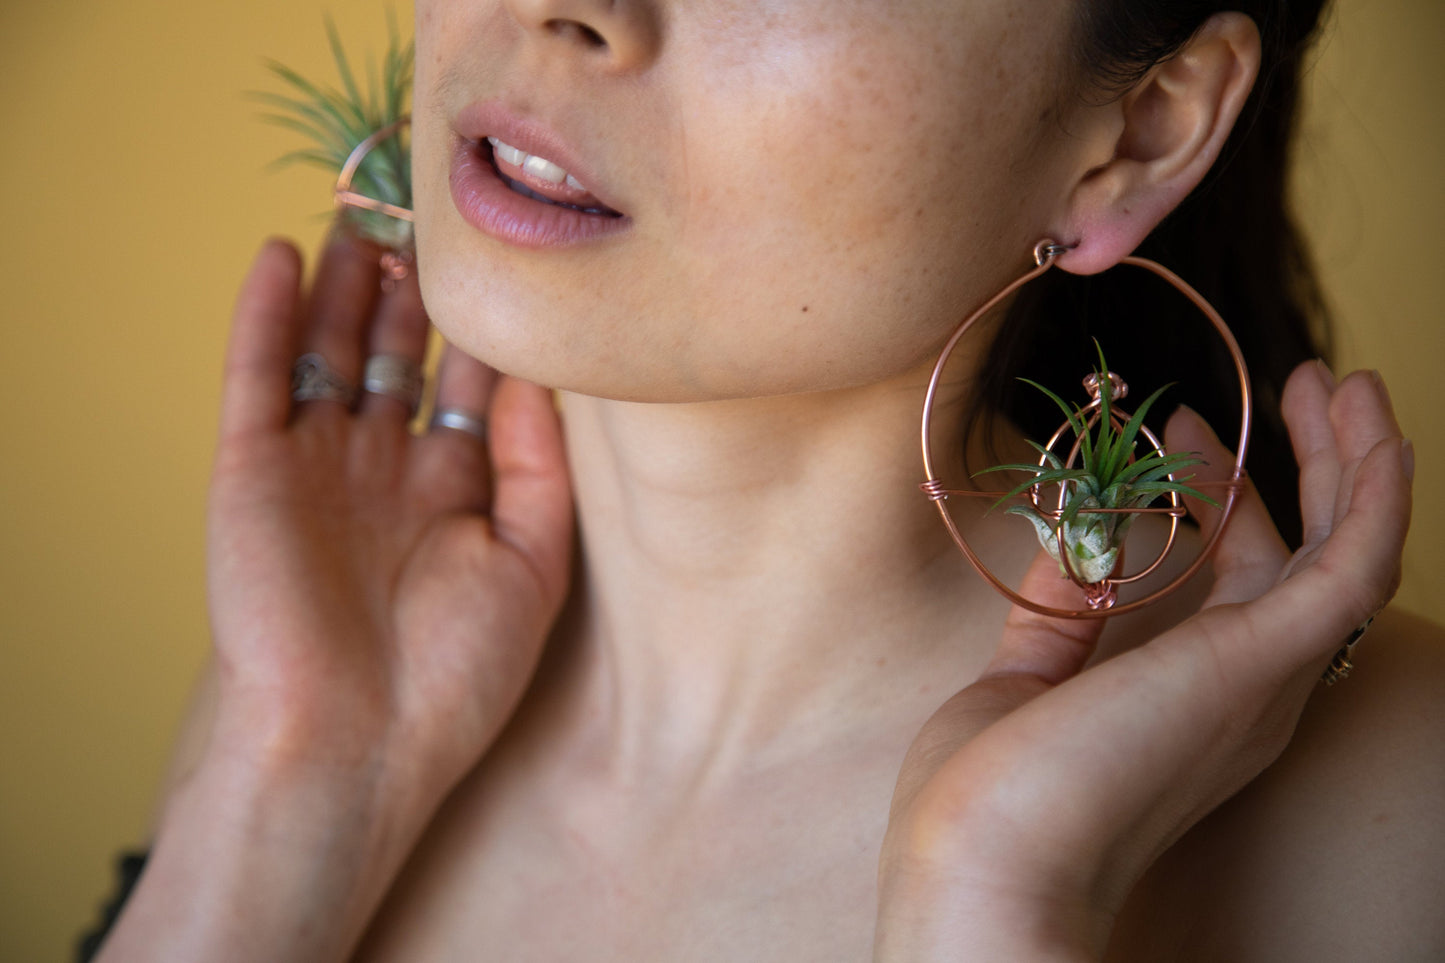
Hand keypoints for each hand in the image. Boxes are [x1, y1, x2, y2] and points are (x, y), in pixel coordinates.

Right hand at [205, 232, 573, 801]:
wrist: (353, 744)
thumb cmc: (452, 674)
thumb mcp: (529, 568)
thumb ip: (538, 469)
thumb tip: (544, 376)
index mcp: (450, 492)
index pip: (469, 385)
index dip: (487, 325)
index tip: (509, 261)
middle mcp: (382, 469)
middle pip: (397, 354)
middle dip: (414, 289)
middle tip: (433, 213)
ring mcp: (315, 465)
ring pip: (329, 348)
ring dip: (343, 283)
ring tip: (365, 210)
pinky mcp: (251, 470)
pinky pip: (257, 375)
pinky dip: (265, 314)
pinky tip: (282, 253)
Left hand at [875, 362, 1411, 960]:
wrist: (988, 868)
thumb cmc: (989, 800)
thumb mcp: (1020, 682)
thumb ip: (1057, 616)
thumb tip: (1080, 543)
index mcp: (1190, 701)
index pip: (1230, 585)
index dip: (1214, 499)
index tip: (1171, 430)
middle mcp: (1246, 692)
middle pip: (1301, 558)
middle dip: (1306, 466)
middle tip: (1299, 383)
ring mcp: (1264, 678)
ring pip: (1346, 551)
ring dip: (1354, 460)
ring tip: (1340, 379)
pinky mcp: (1267, 659)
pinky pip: (1355, 562)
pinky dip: (1374, 489)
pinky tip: (1369, 426)